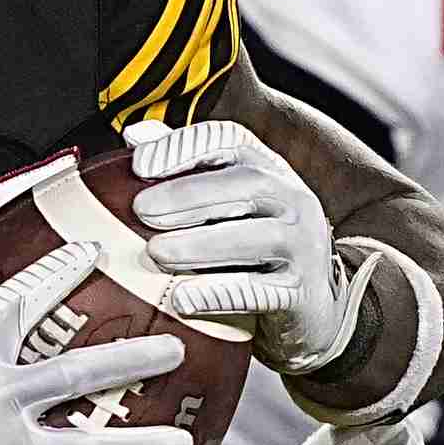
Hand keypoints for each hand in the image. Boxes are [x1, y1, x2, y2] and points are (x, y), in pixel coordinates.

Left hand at [123, 116, 443, 430]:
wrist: (308, 308)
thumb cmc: (251, 249)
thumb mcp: (226, 204)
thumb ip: (185, 168)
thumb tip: (135, 137)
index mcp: (268, 170)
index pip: (230, 143)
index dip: (185, 148)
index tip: (139, 165)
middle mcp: (292, 200)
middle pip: (246, 185)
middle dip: (190, 195)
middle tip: (141, 210)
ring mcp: (302, 246)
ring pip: (257, 237)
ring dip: (202, 244)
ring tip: (156, 252)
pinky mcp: (301, 293)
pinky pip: (262, 292)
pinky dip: (220, 294)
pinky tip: (182, 299)